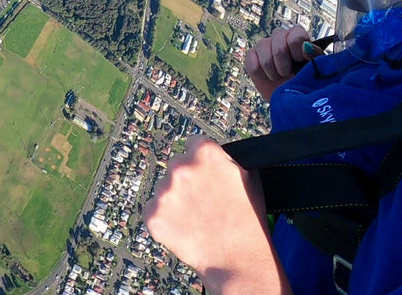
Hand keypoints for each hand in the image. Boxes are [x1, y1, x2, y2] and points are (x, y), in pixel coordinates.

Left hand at [142, 136, 289, 294]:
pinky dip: (164, 219)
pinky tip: (184, 228)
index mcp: (204, 152)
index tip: (204, 174)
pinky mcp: (153, 215)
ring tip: (196, 219)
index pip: (193, 144)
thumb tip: (213, 152)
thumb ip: (225, 157)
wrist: (238, 258)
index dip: (201, 161)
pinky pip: (154, 211)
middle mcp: (180, 167)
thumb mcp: (248, 174)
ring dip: (174, 200)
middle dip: (186, 180)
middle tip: (202, 201)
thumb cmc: (248, 218)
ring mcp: (164, 192)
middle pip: (176, 166)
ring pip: (164, 190)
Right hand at [245, 24, 312, 100]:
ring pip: (266, 59)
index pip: (295, 37)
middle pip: (279, 49)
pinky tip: (268, 76)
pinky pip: (253, 65)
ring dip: (274, 74)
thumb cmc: (305, 77)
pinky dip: (262, 76)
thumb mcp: (315, 67)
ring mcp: (264, 44)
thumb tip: (306, 47)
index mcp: (297, 34)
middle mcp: (280, 35)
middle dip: (285, 67)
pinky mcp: (251, 55)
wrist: (289, 94)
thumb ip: (314, 55)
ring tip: (280, 76)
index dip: (298, 54)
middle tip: (289, 73)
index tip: (300, 63)